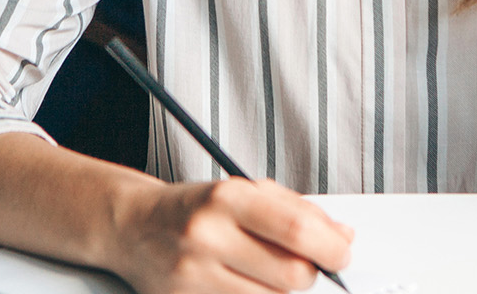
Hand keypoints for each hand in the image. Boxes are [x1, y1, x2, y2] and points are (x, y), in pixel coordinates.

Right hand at [114, 177, 354, 293]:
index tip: (342, 253)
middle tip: (311, 266)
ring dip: (284, 291)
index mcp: (227, 198)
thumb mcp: (244, 192)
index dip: (330, 247)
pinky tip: (249, 284)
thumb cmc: (196, 208)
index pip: (296, 228)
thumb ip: (296, 210)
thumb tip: (342, 236)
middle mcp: (208, 235)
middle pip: (290, 275)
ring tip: (273, 273)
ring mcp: (194, 274)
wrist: (133, 226)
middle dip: (311, 274)